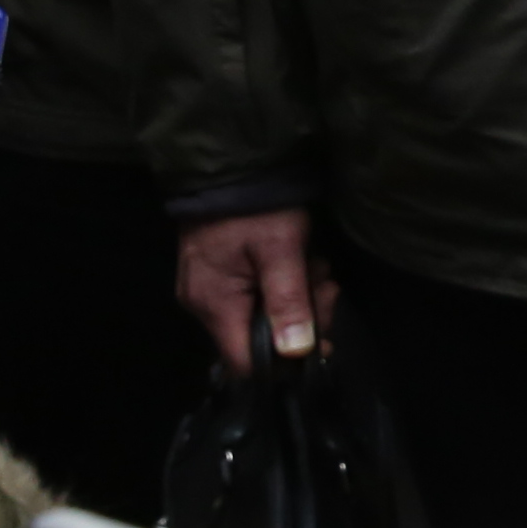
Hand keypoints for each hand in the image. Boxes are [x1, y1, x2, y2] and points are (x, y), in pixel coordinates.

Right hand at [175, 207, 331, 376]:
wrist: (232, 164)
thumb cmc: (258, 206)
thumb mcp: (282, 250)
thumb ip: (288, 302)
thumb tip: (297, 352)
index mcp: (214, 304)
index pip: (246, 363)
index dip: (286, 362)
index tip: (323, 341)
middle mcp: (202, 305)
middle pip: (257, 340)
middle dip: (301, 318)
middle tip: (324, 285)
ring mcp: (207, 290)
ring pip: (260, 317)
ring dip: (297, 297)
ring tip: (314, 266)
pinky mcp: (217, 276)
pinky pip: (253, 297)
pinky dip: (282, 285)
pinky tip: (299, 262)